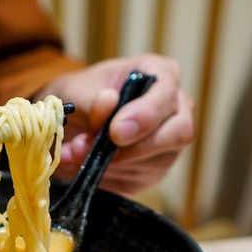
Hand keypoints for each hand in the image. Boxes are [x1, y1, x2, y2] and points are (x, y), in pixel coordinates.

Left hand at [40, 54, 194, 193]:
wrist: (72, 125)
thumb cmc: (82, 97)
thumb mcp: (75, 90)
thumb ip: (90, 98)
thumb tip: (108, 102)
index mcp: (161, 74)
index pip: (168, 92)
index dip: (146, 113)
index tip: (116, 130)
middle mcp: (175, 107)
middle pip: (179, 131)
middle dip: (138, 145)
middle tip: (98, 148)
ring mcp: (169, 140)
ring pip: (159, 159)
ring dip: (114, 161)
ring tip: (76, 152)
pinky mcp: (156, 168)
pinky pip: (141, 177)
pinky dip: (109, 174)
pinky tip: (85, 164)